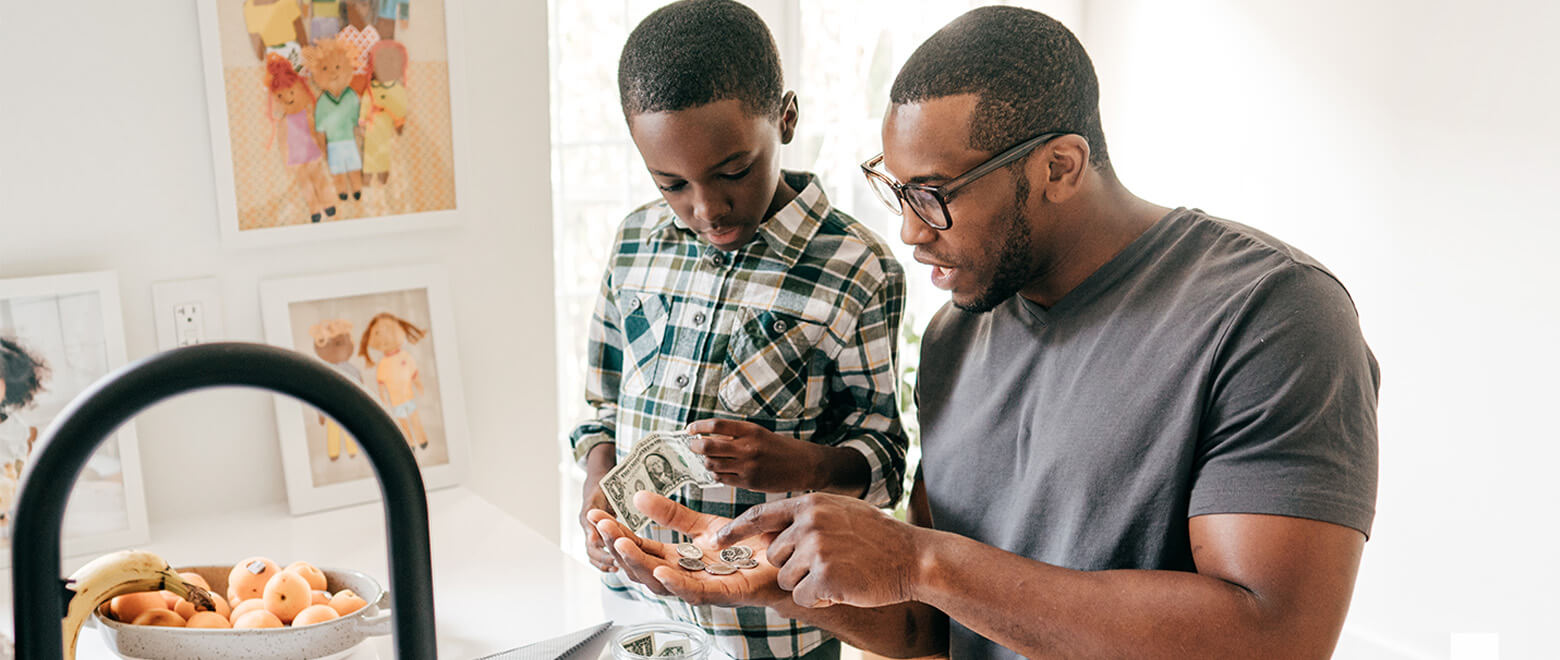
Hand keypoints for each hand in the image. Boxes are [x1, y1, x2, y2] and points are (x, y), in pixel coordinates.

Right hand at [580, 444, 617, 571]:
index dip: (601, 549)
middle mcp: (586, 525)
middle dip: (603, 558)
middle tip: (617, 564)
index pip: (592, 537)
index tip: (613, 557)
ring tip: (616, 567)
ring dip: (602, 562)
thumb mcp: (605, 491)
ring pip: (591, 552)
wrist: (597, 483)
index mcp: (588, 514)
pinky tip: (614, 566)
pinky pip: (595, 552)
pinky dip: (602, 561)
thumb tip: (598, 530)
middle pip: (590, 548)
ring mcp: (589, 530)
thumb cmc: (604, 485)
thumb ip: (600, 507)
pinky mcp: (594, 534)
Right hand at [587, 491, 788, 608]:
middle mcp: (685, 576)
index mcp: (679, 560)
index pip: (639, 547)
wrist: (788, 556)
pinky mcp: (726, 593)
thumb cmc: (750, 546)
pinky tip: (660, 570)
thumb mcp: (705, 524)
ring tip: (620, 544)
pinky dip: (675, 583)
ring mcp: (703, 587)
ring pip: (661, 581)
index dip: (617, 533)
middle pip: (642, 566)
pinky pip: (695, 591)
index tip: (596, 515)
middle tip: (600, 525)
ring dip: (638, 563)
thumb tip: (638, 497)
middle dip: (617, 546)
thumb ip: (673, 514)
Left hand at [685, 419, 847, 492]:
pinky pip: (722, 479)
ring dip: (706, 461)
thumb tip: (710, 437)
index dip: (699, 426)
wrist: (806, 465)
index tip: (690, 428)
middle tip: (692, 445)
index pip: (716, 425)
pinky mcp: (749, 483)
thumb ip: (737, 435)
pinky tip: (719, 471)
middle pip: (709, 446)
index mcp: (751, 430)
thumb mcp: (760, 434)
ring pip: (713, 464)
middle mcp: (748, 447)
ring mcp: (747, 467)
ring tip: (707, 459)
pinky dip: (716, 474)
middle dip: (695, 446)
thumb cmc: (782, 448)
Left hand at [716, 493, 923, 608]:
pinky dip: (821, 598)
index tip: (716, 539)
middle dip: (794, 567)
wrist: (913, 557)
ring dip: (808, 584)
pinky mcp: (824, 575)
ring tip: (839, 573)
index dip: (736, 529)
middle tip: (828, 564)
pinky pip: (804, 596)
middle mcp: (809, 522)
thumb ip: (808, 516)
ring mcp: (816, 548)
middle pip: (774, 556)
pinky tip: (844, 587)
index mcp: (810, 504)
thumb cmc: (879, 538)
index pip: (761, 515)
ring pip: (787, 579)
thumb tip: (776, 528)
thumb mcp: (841, 511)